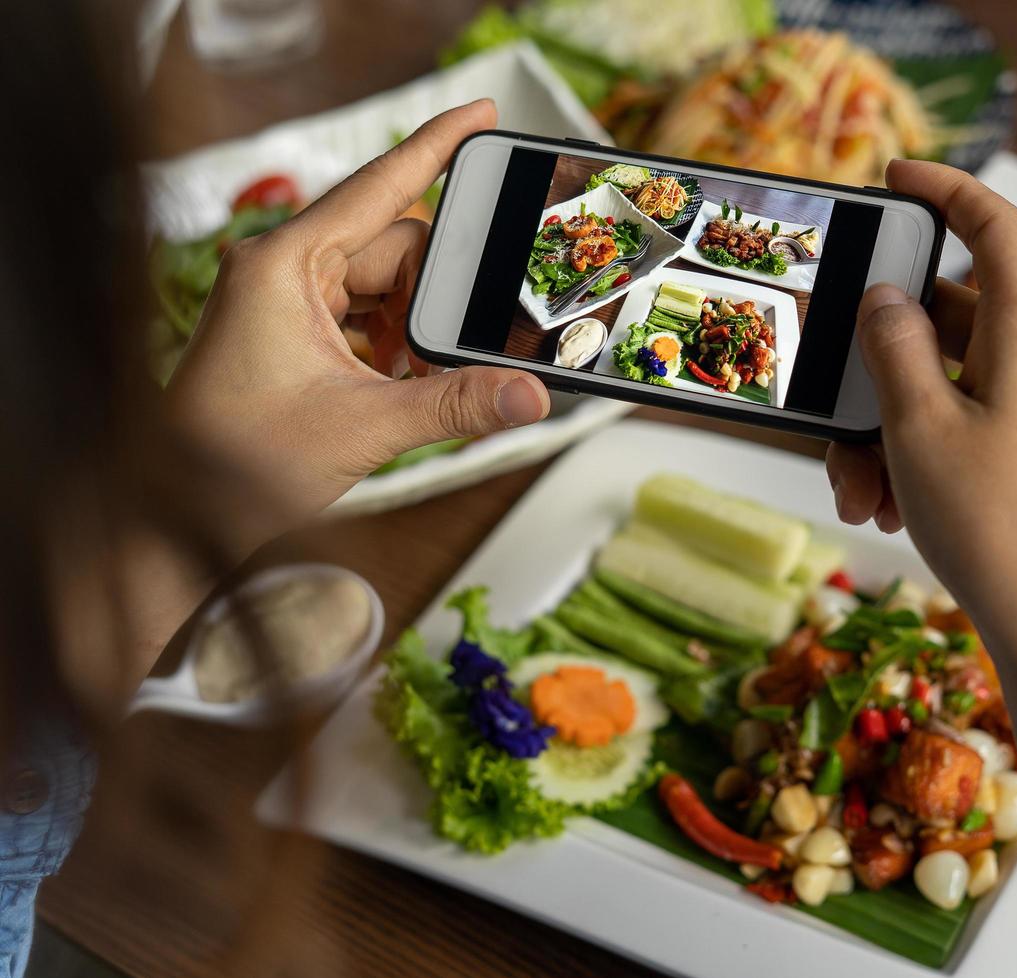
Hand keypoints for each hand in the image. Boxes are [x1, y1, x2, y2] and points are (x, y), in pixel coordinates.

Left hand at [166, 101, 548, 543]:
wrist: (178, 512)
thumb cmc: (232, 460)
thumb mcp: (363, 428)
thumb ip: (454, 404)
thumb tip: (528, 394)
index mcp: (283, 264)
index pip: (379, 186)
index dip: (437, 146)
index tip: (483, 115)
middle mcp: (280, 270)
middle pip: (394, 248)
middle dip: (436, 295)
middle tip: (461, 345)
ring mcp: (285, 300)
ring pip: (383, 286)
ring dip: (415, 327)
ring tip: (422, 378)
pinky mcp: (292, 332)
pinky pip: (364, 315)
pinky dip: (394, 344)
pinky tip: (403, 382)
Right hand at [829, 163, 1016, 977]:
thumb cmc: (1000, 523)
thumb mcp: (919, 425)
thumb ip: (893, 347)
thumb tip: (884, 299)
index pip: (993, 226)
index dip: (945, 190)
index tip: (897, 177)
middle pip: (950, 318)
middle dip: (881, 360)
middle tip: (832, 401)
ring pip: (948, 382)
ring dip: (890, 423)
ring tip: (859, 486)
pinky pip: (966, 425)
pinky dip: (919, 452)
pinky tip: (887, 504)